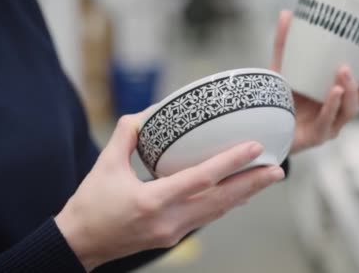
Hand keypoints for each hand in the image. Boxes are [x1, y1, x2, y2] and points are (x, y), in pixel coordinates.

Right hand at [55, 109, 284, 270]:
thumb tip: (145, 115)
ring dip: (244, 195)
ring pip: (218, 212)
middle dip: (252, 184)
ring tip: (267, 179)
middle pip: (221, 201)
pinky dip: (226, 204)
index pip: (201, 179)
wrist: (80, 244)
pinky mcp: (174, 237)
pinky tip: (240, 195)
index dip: (230, 163)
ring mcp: (173, 233)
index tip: (254, 148)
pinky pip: (207, 217)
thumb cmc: (90, 205)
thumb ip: (126, 136)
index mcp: (152, 201)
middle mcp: (169, 220)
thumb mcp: (104, 165)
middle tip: (278, 169)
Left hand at [271, 10, 358, 153]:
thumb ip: (285, 43)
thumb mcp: (282, 67)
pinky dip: (332, 106)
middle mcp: (340, 107)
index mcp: (339, 90)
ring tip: (345, 71)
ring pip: (351, 108)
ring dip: (353, 89)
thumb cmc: (279, 99)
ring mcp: (331, 123)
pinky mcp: (317, 136)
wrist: (262, 129)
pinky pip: (328, 122)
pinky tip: (334, 92)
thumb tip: (287, 13)